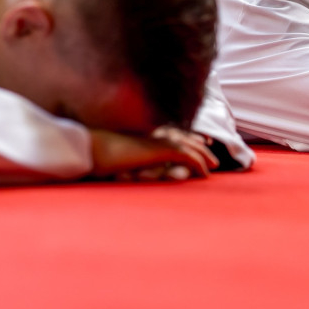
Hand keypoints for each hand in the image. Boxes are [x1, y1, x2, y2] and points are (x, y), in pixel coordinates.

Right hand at [89, 129, 218, 180]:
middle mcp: (155, 136)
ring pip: (190, 147)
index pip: (173, 135)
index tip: (200, 142)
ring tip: (213, 166)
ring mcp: (159, 141)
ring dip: (204, 157)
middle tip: (212, 155)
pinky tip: (204, 174)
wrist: (94, 150)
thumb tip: (128, 168)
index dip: (188, 139)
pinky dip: (198, 164)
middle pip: (185, 138)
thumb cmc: (101, 156)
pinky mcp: (161, 150)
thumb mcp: (119, 158)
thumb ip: (130, 159)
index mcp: (146, 136)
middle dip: (200, 146)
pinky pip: (187, 157)